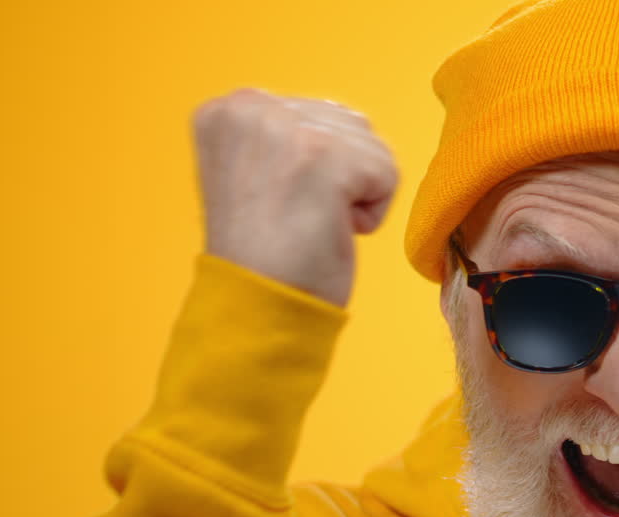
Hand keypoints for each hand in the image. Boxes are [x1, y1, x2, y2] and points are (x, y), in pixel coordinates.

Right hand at [191, 88, 398, 306]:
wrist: (256, 307)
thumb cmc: (266, 253)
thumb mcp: (258, 171)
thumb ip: (288, 136)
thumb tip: (347, 120)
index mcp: (230, 109)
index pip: (318, 115)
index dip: (315, 170)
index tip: (279, 204)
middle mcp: (252, 106)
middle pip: (350, 126)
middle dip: (340, 178)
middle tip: (296, 218)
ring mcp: (287, 127)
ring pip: (372, 148)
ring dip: (356, 194)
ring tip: (310, 222)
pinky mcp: (324, 155)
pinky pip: (388, 175)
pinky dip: (370, 215)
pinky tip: (328, 231)